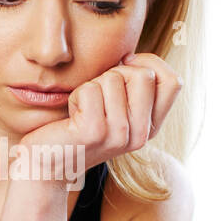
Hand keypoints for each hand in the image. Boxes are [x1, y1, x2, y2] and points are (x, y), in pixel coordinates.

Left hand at [19, 51, 182, 174]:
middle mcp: (141, 135)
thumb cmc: (77, 127)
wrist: (48, 164)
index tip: (124, 67)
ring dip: (91, 86)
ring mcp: (120, 135)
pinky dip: (76, 96)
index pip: (173, 82)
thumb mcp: (114, 105)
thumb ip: (132, 86)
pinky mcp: (95, 132)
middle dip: (115, 73)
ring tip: (82, 110)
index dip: (149, 63)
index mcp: (151, 127)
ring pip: (114, 78)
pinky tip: (72, 117)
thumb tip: (131, 57)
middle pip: (144, 75)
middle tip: (98, 95)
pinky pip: (90, 89)